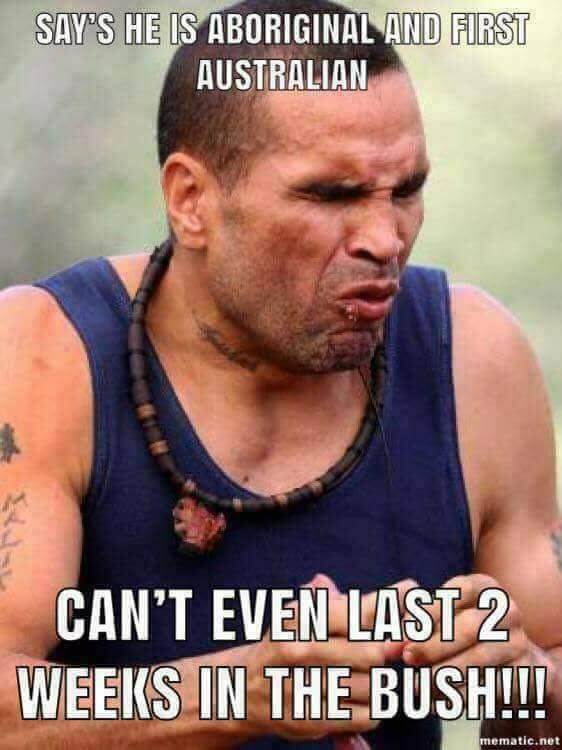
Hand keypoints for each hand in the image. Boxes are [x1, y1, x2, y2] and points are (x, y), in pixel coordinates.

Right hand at [244, 573, 413, 742]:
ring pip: (371, 686)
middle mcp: (299, 650)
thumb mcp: (303, 614)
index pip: (355, 611)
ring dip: (380, 682)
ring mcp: (303, 687)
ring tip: (372, 675)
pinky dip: (372, 708)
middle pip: (370, 652)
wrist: (245, 688)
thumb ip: (345, 602)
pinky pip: (363, 715)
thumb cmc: (287, 643)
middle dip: (388, 650)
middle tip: (390, 648)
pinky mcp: (310, 721)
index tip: (412, 592)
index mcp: (299, 619)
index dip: (389, 604)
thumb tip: (403, 589)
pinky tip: (362, 698)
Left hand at [400, 573, 539, 702]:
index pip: (456, 592)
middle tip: (407, 659)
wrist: (512, 662)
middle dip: (433, 645)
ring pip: (479, 658)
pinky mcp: (526, 672)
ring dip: (444, 674)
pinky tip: (437, 701)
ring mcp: (520, 641)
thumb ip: (419, 623)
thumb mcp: (446, 617)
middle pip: (469, 627)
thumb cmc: (465, 632)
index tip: (403, 632)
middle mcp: (507, 610)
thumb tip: (392, 642)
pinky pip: (490, 686)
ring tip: (417, 685)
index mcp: (485, 588)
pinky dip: (460, 695)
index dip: (428, 612)